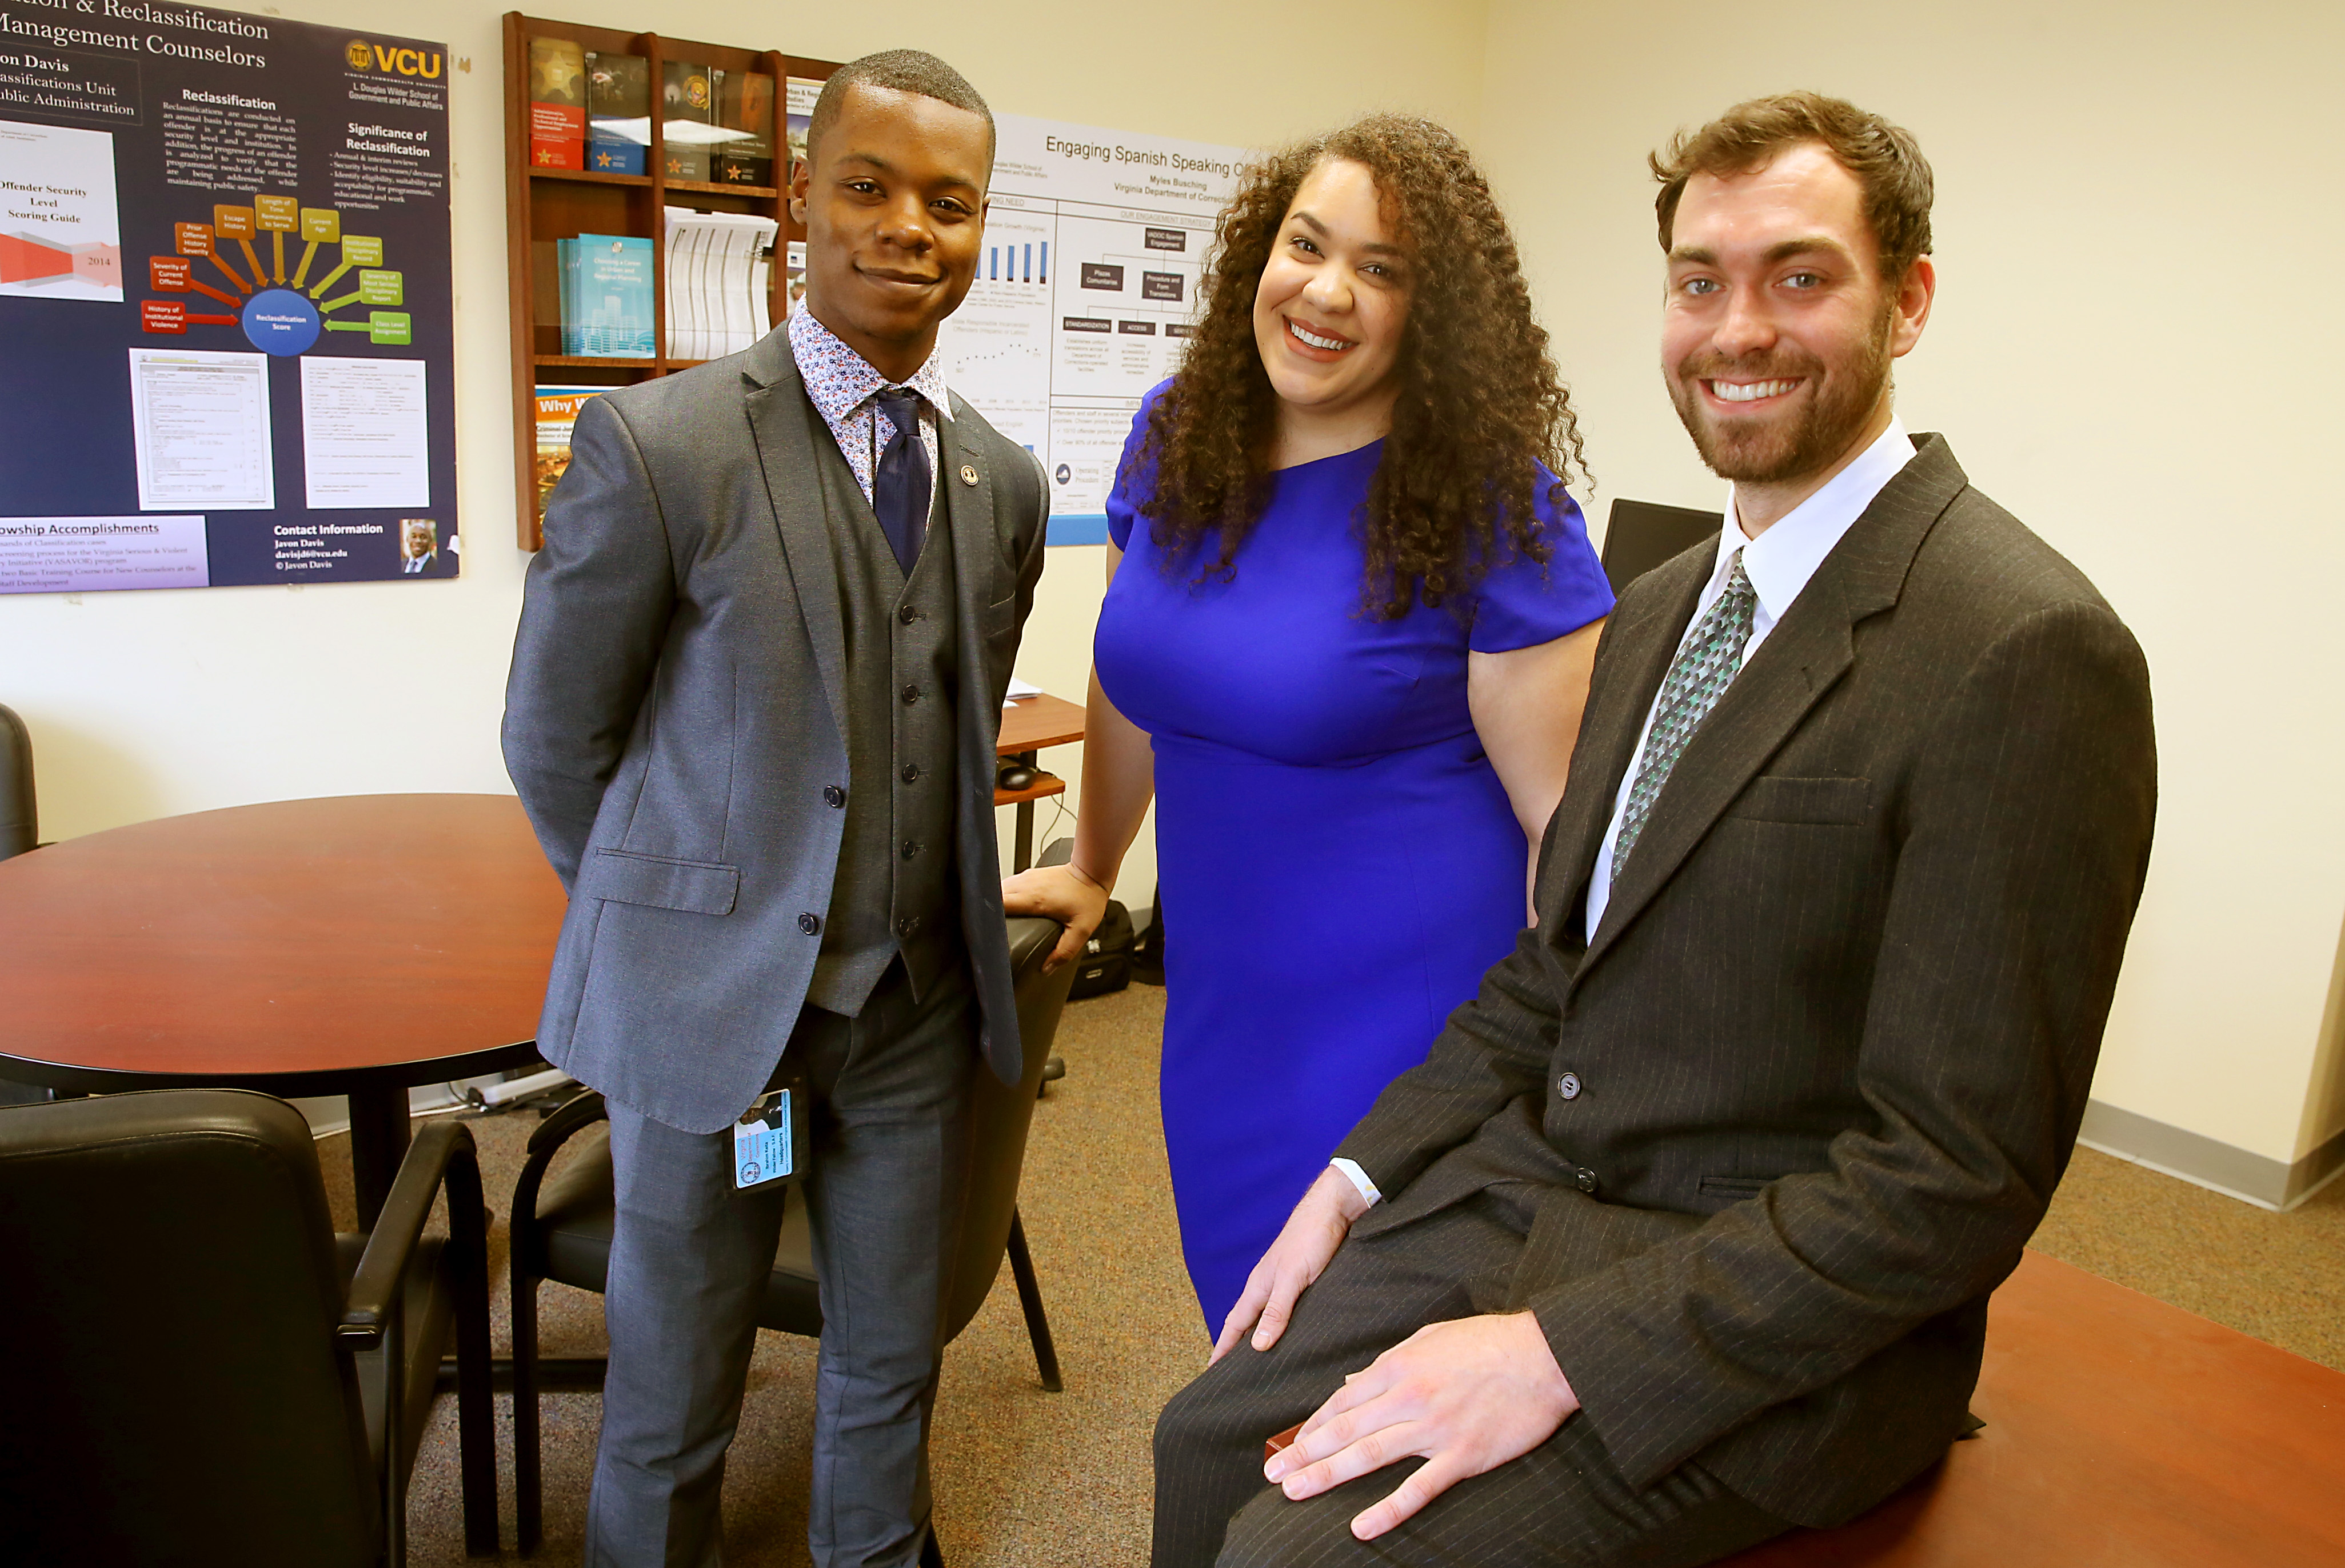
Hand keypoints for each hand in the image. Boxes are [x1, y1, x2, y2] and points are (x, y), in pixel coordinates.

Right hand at [1000, 862, 1110, 970]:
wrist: (1092, 872)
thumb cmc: (1087, 898)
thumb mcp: (1081, 930)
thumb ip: (1064, 951)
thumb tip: (1046, 968)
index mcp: (1034, 899)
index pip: (999, 903)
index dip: (990, 917)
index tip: (987, 929)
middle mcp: (1026, 885)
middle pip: (994, 897)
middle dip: (989, 912)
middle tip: (992, 930)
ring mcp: (1026, 878)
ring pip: (999, 890)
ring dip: (996, 903)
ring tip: (998, 920)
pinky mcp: (1028, 875)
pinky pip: (1008, 886)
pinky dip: (1005, 896)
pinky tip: (1010, 907)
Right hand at [1212, 1166, 1369, 1362]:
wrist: (1333, 1209)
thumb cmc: (1311, 1238)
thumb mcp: (1293, 1278)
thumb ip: (1276, 1311)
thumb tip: (1257, 1346)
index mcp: (1259, 1287)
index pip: (1235, 1325)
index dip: (1223, 1349)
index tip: (1211, 1371)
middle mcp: (1268, 1286)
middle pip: (1247, 1323)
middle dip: (1236, 1348)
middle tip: (1230, 1374)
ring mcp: (1284, 1283)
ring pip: (1265, 1316)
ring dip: (1258, 1337)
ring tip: (1256, 1361)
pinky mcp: (1302, 1280)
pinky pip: (1285, 1310)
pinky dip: (1279, 1326)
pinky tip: (1288, 1334)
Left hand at [1263, 1311, 1576, 1540]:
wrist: (1544, 1355)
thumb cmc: (1488, 1342)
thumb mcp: (1431, 1337)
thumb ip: (1390, 1359)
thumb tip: (1351, 1382)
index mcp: (1399, 1365)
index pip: (1342, 1400)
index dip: (1311, 1425)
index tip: (1287, 1442)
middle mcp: (1408, 1397)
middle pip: (1344, 1429)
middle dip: (1303, 1452)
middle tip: (1272, 1472)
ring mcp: (1434, 1429)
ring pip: (1369, 1456)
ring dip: (1327, 1475)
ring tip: (1294, 1491)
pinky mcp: (1462, 1456)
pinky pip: (1419, 1488)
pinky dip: (1388, 1509)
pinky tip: (1361, 1526)